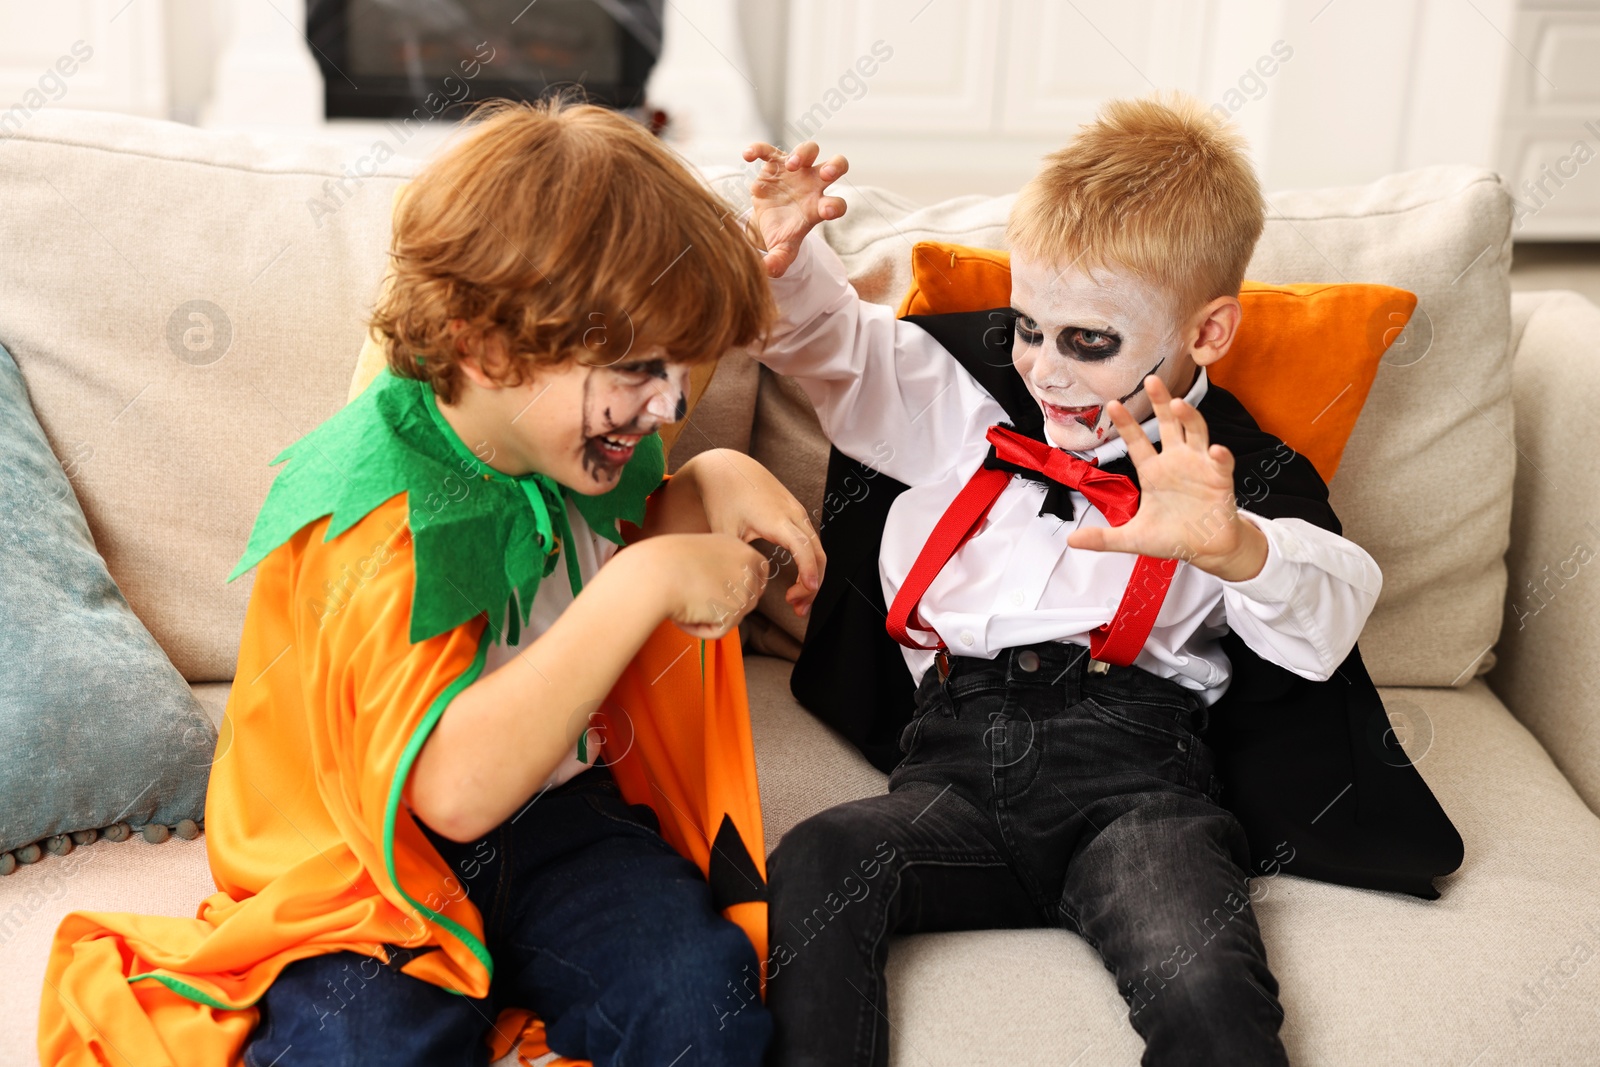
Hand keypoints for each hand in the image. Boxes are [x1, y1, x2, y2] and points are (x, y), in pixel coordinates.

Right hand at [641, 533, 768, 639]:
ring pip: (732, 616)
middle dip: (725, 605)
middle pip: (748, 598)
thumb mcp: (697, 555)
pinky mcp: (735, 612)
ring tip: (684, 602)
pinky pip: (718, 631)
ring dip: (708, 616)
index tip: (725, 593)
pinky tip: (685, 614)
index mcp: (738, 547)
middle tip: (696, 598)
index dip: (745, 585)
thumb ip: (716, 569)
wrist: (654, 573)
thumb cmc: (664, 562)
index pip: (759, 571)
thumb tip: (721, 592)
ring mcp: (744, 589)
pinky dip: (700, 629)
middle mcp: (747, 565)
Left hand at [683, 449, 824, 617]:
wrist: (728, 467)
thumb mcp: (724, 532)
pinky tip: (798, 581)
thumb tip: (742, 591)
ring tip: (796, 602)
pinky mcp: (796, 514)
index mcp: (776, 519)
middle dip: (812, 585)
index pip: (803, 548)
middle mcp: (793, 515)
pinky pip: (811, 542)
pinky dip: (809, 563)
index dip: (808, 571)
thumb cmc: (723, 498)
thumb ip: (736, 560)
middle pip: (818, 554)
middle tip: (798, 609)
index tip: (808, 591)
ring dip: (812, 576)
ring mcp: (798, 513)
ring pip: (817, 549)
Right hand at [742, 140, 848, 277]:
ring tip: (791, 166)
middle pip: (837, 165)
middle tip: (826, 173)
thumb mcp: (782, 249)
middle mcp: (814, 184)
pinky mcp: (775, 162)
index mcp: (819, 207)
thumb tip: (768, 272)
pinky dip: (760, 149)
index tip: (826, 210)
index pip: (837, 205)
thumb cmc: (781, 233)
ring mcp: (796, 170)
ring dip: (803, 154)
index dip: (836, 206)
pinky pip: (770, 150)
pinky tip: (748, 156)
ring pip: (809, 150)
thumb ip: (779, 260)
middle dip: (835, 167)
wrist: (768, 219)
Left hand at [1065, 375, 1267, 581]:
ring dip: (1190, 418)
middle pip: (1169, 424)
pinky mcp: (1221, 479)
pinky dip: (1220, 456)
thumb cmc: (1172, 536)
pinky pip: (1221, 463)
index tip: (1112, 404)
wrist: (1205, 550)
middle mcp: (1177, 461)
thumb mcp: (1133, 538)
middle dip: (1161, 402)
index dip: (1126, 423)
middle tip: (1152, 380)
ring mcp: (1200, 466)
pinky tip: (1216, 450)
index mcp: (1153, 470)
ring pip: (1196, 432)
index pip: (1137, 441)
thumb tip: (1071, 541)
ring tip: (1179, 404)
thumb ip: (1104, 538)